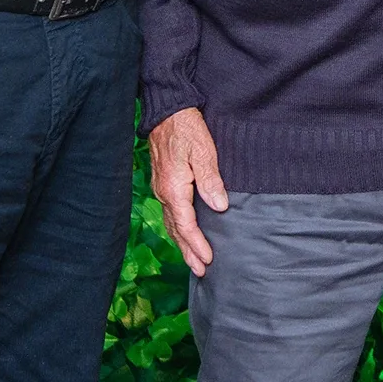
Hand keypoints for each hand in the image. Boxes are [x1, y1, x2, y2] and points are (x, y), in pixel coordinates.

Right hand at [149, 107, 227, 276]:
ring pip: (172, 223)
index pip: (186, 226)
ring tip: (193, 259)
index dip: (197, 245)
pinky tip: (184, 232)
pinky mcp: (164, 182)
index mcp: (174, 189)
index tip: (209, 260)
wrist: (167, 111)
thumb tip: (219, 206)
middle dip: (188, 252)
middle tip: (201, 271)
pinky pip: (171, 213)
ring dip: (182, 243)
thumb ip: (210, 180)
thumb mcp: (202, 151)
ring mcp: (162, 188)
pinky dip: (178, 228)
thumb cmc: (186, 128)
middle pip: (176, 230)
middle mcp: (165, 193)